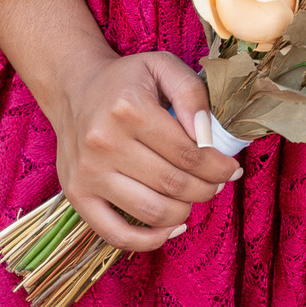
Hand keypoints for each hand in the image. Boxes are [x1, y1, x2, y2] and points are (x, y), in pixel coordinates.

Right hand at [51, 49, 241, 253]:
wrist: (74, 89)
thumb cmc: (126, 80)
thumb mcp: (162, 66)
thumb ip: (190, 92)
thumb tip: (207, 135)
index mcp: (128, 108)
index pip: (188, 153)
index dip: (217, 167)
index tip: (231, 169)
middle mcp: (104, 142)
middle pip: (173, 184)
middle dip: (206, 188)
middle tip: (216, 183)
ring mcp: (88, 173)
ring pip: (152, 211)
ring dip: (184, 211)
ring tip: (194, 196)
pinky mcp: (78, 195)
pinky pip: (116, 234)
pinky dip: (150, 240)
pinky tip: (172, 226)